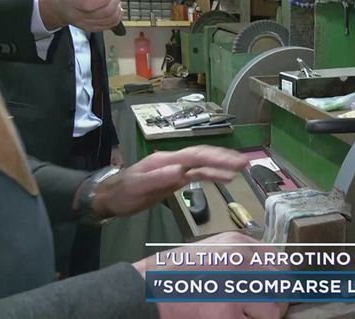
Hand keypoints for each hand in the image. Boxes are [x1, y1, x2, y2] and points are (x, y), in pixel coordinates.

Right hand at [38, 0, 121, 31]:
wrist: (59, 8)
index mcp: (72, 2)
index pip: (91, 4)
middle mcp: (79, 16)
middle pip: (105, 12)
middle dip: (114, 0)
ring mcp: (87, 24)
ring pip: (111, 19)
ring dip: (117, 8)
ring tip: (113, 0)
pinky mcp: (93, 29)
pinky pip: (112, 24)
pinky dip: (117, 15)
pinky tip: (114, 8)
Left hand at [91, 145, 249, 216]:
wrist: (109, 197)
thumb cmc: (122, 193)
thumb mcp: (138, 187)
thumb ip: (159, 178)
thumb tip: (181, 170)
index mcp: (166, 160)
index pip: (195, 156)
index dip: (216, 158)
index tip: (234, 162)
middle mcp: (173, 161)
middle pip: (202, 156)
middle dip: (224, 158)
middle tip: (244, 163)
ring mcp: (175, 169)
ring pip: (202, 163)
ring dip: (221, 164)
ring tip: (241, 167)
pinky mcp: (176, 178)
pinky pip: (198, 174)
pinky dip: (212, 174)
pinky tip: (224, 177)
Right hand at [133, 232, 287, 318]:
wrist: (144, 291)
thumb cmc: (174, 273)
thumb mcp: (212, 251)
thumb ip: (240, 258)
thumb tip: (267, 274)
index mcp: (239, 243)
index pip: (280, 261)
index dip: (278, 280)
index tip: (272, 291)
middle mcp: (243, 260)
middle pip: (281, 285)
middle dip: (274, 301)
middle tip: (259, 310)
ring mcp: (237, 288)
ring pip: (272, 311)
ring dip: (260, 317)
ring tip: (240, 315)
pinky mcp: (227, 315)